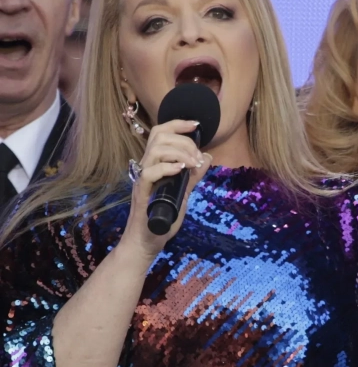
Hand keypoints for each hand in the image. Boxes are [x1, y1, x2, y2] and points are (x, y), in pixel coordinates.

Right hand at [122, 119, 212, 263]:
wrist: (147, 242)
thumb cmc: (163, 218)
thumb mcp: (184, 193)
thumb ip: (193, 176)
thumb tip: (207, 157)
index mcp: (155, 164)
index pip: (161, 134)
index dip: (178, 124)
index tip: (196, 125)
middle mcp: (146, 168)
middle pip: (159, 136)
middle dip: (184, 140)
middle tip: (198, 157)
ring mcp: (142, 180)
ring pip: (154, 150)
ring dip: (179, 152)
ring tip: (192, 164)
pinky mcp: (141, 194)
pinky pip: (149, 173)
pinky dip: (167, 167)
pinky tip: (181, 170)